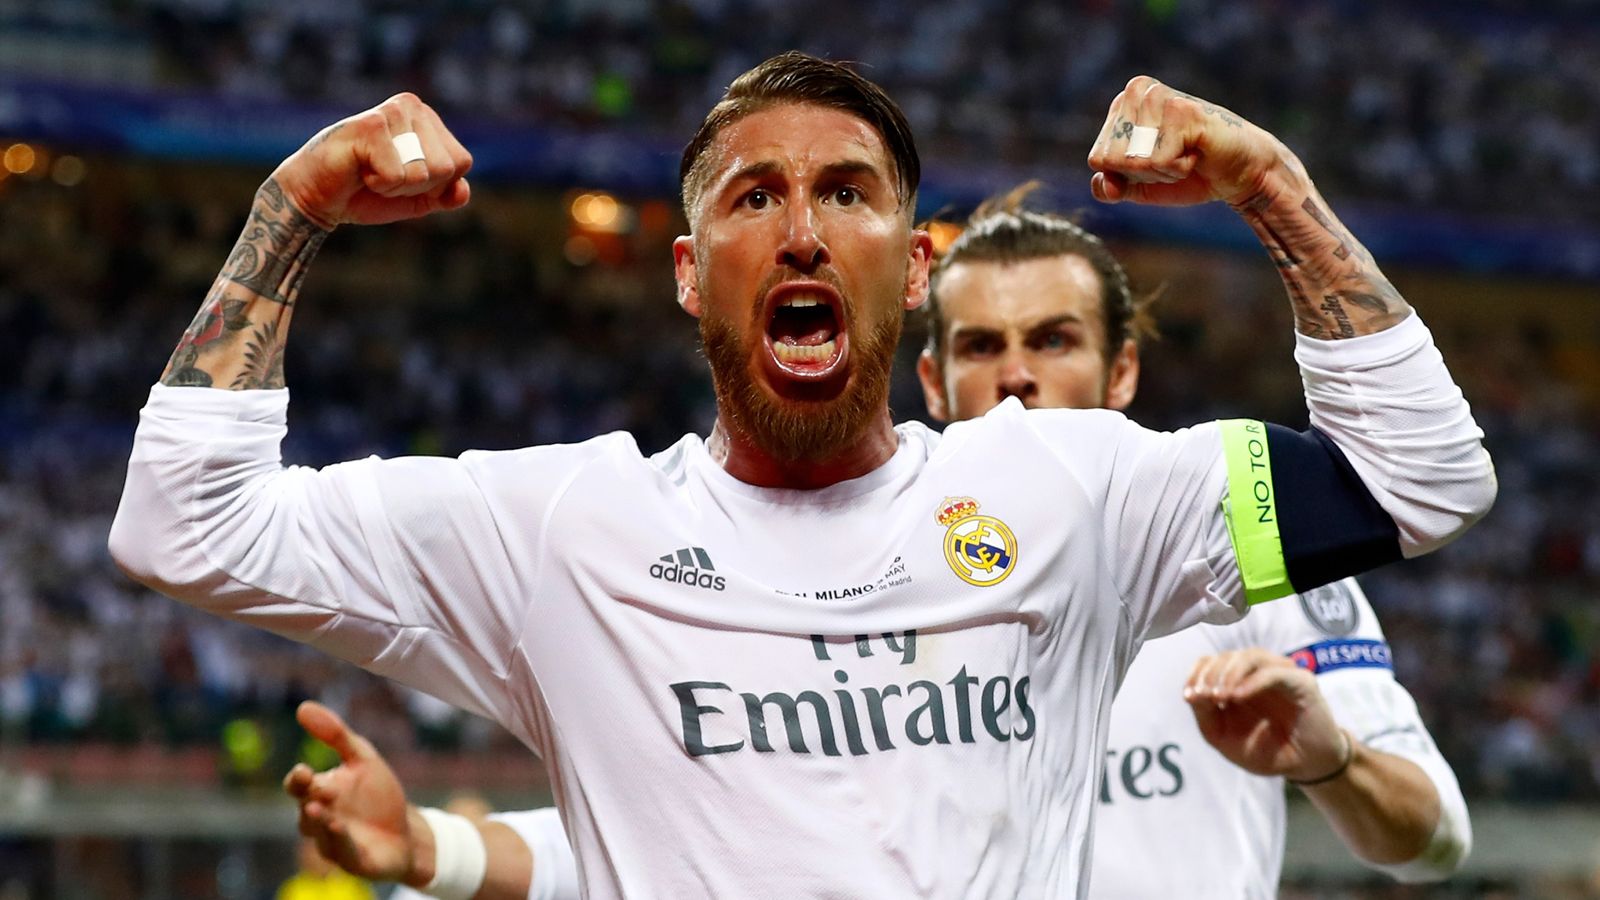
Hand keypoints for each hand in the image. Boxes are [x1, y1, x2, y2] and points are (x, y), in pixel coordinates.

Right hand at [270, 93, 472, 229]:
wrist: (317, 197)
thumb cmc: (365, 192)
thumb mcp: (416, 198)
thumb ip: (446, 194)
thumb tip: (463, 190)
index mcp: (428, 119)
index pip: (462, 163)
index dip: (436, 185)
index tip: (403, 178)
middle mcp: (413, 106)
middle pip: (448, 167)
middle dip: (417, 187)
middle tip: (383, 176)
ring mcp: (392, 112)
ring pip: (425, 173)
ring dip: (396, 186)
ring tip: (370, 172)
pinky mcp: (372, 125)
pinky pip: (399, 175)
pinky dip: (380, 184)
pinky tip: (359, 169)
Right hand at [283, 701, 416, 881]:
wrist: (406, 833)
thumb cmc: (378, 795)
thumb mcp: (362, 758)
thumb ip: (335, 735)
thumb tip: (302, 707)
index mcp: (319, 792)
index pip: (299, 786)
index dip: (298, 779)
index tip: (303, 771)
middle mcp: (319, 820)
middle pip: (304, 809)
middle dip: (306, 798)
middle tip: (311, 787)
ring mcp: (333, 842)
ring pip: (318, 833)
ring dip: (318, 821)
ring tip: (318, 808)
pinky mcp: (352, 861)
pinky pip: (341, 851)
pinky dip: (338, 839)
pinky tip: (339, 826)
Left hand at [1086, 76, 1292, 207]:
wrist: (1237, 172)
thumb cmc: (1188, 173)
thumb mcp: (1140, 186)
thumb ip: (1112, 187)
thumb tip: (1103, 185)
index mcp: (1122, 104)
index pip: (1097, 159)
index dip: (1126, 175)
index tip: (1155, 161)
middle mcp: (1137, 92)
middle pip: (1112, 160)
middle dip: (1144, 173)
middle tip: (1173, 158)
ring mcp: (1159, 97)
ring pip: (1136, 161)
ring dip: (1163, 170)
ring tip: (1186, 153)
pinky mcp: (1183, 110)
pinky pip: (1161, 161)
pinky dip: (1179, 168)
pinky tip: (1197, 152)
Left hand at [1183, 648, 1347, 781]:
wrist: (1304, 767)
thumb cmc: (1265, 750)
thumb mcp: (1224, 738)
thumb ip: (1206, 715)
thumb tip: (1192, 693)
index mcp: (1237, 680)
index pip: (1211, 661)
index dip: (1197, 673)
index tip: (1189, 695)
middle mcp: (1258, 671)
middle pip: (1227, 656)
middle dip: (1210, 674)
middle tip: (1203, 696)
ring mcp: (1280, 672)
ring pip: (1250, 656)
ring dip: (1229, 674)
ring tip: (1219, 696)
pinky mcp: (1301, 681)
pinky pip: (1274, 673)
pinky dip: (1252, 682)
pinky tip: (1238, 696)